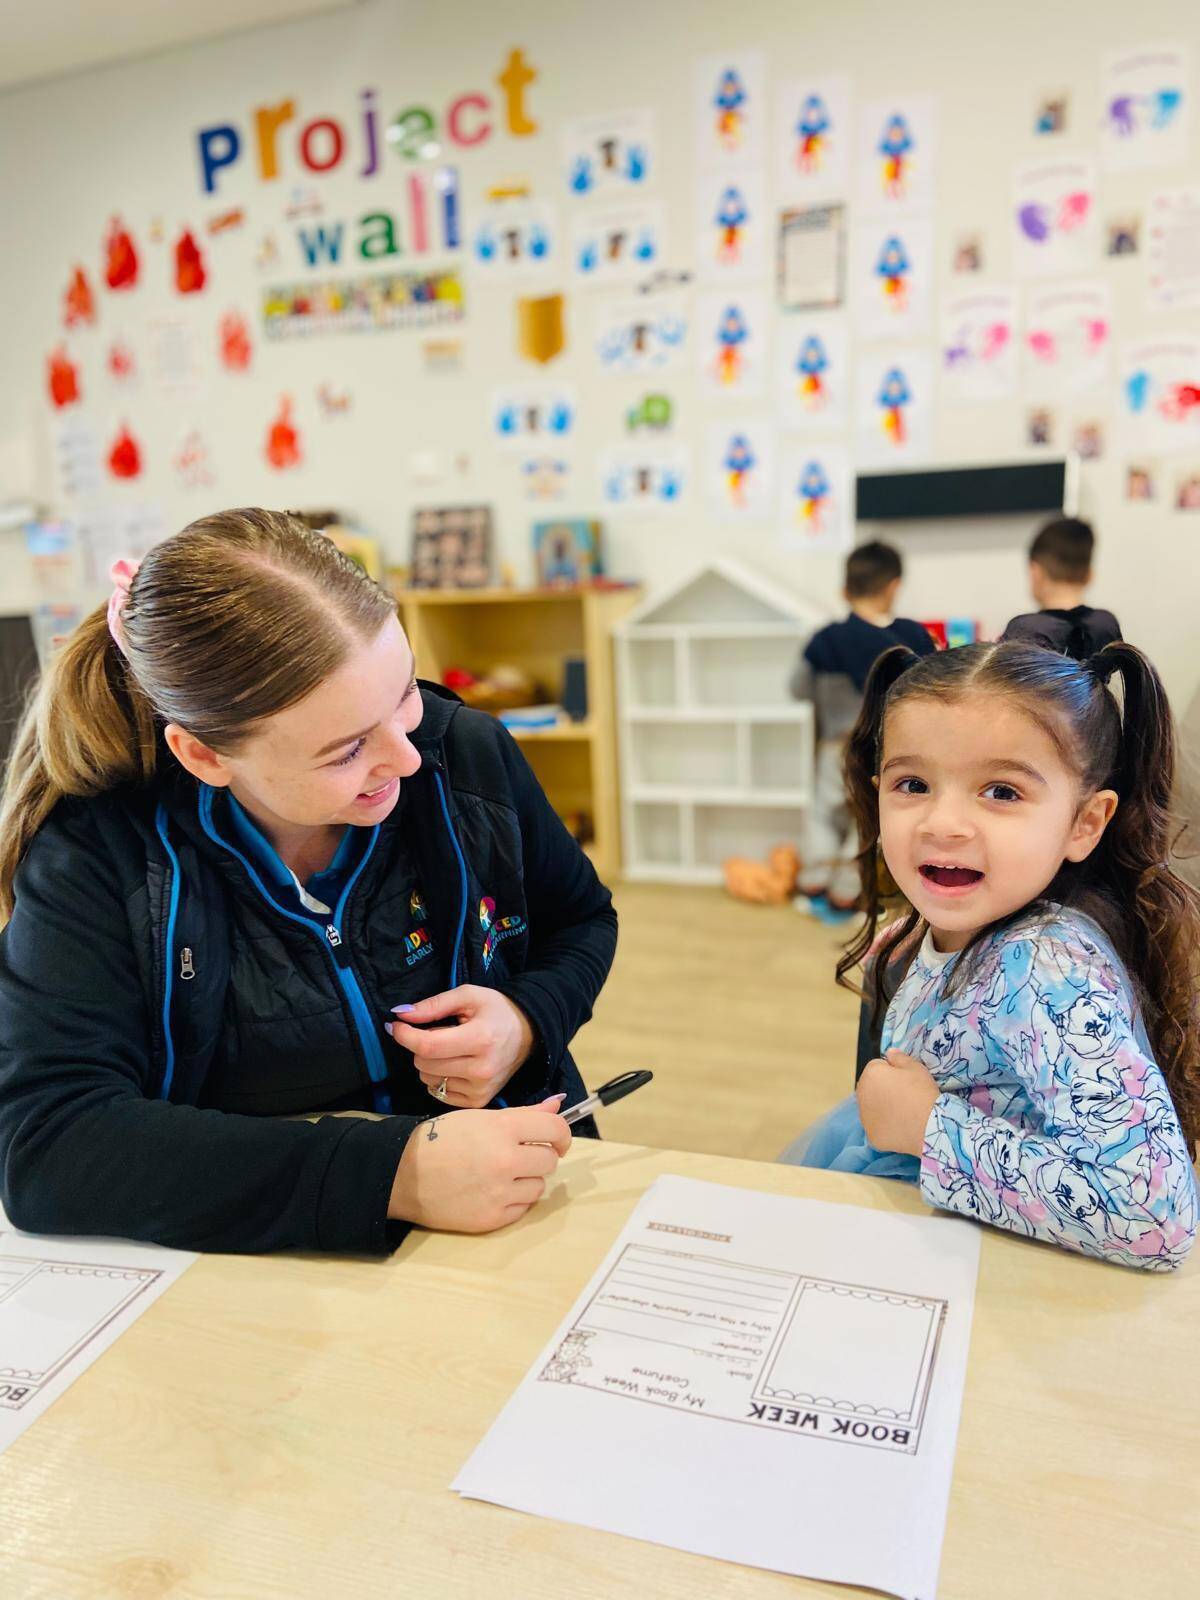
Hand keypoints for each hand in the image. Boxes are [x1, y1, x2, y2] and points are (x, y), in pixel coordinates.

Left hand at [387, 985, 536, 1107]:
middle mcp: (481, 1070)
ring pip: (427, 1079)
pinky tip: (455, 1065)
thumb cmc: (496, 1011)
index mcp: (480, 1039)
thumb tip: (400, 1015)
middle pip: (424, 1063)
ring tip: (451, 1049)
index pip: (428, 1045)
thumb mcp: (468, 996)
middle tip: (438, 1033)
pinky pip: (437, 1092)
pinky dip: (439, 1077)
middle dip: (421, 1046)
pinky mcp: (477, 1102)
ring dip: (429, 1062)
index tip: (396, 1025)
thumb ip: (433, 1005)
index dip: (405, 1035)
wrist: (528, 1034)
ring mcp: (480, 1090)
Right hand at [388, 1097, 570, 1232]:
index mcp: (503, 1129)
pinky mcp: (492, 1219)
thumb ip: (522, 1114)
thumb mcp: (480, 1118)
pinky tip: (492, 1191)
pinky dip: (513, 1201)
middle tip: (518, 1156)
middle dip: (539, 1156)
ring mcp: (500, 1193)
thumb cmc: (441, 1140)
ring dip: (526, 1180)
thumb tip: (558, 1105)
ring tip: (500, 1175)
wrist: (404, 1174)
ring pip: (539, 1187)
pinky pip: (522, 1209)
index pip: (555, 1129)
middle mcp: (506, 1161)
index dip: (561, 1134)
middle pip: (550, 1161)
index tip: (556, 1139)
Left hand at [856, 1048, 940, 1157]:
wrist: (930, 1126)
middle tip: (905, 1098)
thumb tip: (889, 1052)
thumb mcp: (916, 1068)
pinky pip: (877, 1128)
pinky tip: (900, 1128)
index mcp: (870, 1074)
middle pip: (871, 1088)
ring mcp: (864, 1117)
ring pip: (872, 1108)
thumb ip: (899, 1058)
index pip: (877, 1067)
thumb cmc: (922, 1093)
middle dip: (883, 1090)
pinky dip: (886, 1128)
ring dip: (882, 1108)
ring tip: (903, 1113)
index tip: (906, 1081)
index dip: (893, 1072)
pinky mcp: (871, 1135)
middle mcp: (861, 1094)